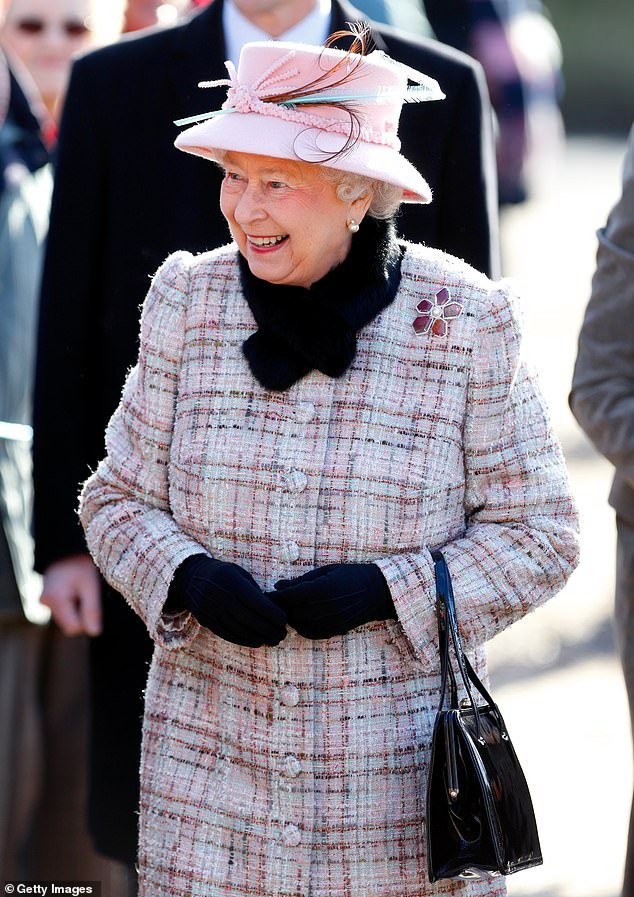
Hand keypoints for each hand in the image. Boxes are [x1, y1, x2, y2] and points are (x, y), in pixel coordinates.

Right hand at [40, 554, 102, 635]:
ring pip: (67, 617)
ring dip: (78, 608)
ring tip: (82, 589)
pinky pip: (64, 610)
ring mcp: (45, 600)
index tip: (94, 602)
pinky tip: (76, 590)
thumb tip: (94, 633)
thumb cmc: (82, 563)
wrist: (68, 545)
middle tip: (88, 593)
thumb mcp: (91, 585)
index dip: (87, 620)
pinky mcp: (48, 598)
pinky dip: (73, 604)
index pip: (73, 628)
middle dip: (82, 614)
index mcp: (56, 599)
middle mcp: (46, 602)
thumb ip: (92, 610)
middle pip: (69, 624)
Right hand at [168, 554, 287, 647]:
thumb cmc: (223, 574)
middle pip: (249, 619)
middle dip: (269, 629)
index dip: (272, 614)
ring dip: (259, 637)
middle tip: (282, 634)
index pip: (256, 602)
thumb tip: (272, 609)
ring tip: (273, 640)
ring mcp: (212, 610)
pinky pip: (228, 634)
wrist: (190, 578)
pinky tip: (257, 641)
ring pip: (239, 629)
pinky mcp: (207, 621)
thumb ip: (254, 590)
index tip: (285, 620)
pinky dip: (244, 640)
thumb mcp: (239, 574)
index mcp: (232, 582)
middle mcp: (221, 597)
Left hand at [270, 563, 394, 639]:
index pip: (286, 597)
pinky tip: (301, 617)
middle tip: (273, 601)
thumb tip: (277, 586)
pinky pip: (308, 633)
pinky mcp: (332, 631)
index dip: (273, 596)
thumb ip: (300, 580)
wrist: (377, 592)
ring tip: (287, 608)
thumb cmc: (351, 575)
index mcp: (319, 590)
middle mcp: (321, 608)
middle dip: (279, 607)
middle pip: (288, 612)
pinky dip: (300, 626)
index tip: (265, 594)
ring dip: (289, 617)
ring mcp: (327, 622)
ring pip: (296, 624)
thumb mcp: (325, 571)